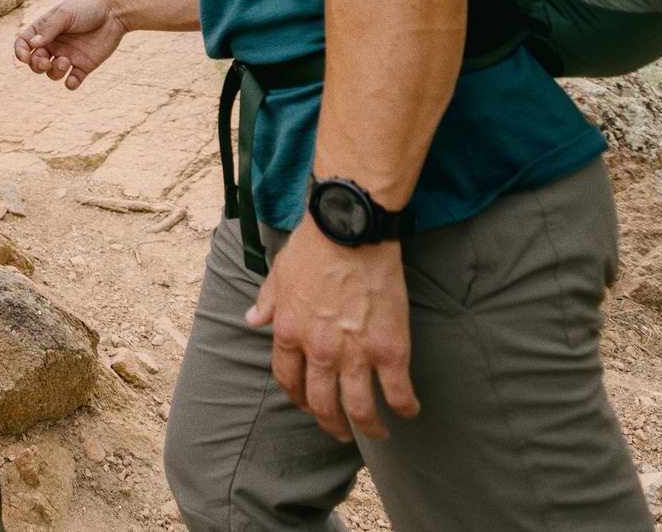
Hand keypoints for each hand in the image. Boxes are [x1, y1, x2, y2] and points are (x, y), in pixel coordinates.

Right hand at [14, 0, 126, 89]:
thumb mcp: (65, 14)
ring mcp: (69, 56)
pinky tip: (72, 81)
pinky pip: (72, 81)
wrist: (114, 11)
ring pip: (52, 73)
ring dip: (55, 72)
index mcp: (45, 30)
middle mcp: (54, 44)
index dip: (20, 52)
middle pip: (36, 62)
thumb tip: (32, 45)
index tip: (25, 58)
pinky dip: (70, 84)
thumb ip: (49, 30)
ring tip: (67, 61)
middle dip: (38, 66)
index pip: (24, 43)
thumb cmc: (87, 7)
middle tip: (47, 62)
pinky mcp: (84, 66)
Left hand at [245, 220, 419, 440]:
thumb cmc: (314, 245)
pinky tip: (409, 410)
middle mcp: (319, 351)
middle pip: (321, 404)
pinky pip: (398, 392)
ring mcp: (355, 354)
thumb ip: (267, 301)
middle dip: (330, 424)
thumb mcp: (278, 273)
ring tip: (377, 434)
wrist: (351, 229)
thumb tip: (252, 319)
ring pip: (359, 409)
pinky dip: (405, 407)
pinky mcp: (389, 349)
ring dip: (368, 428)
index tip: (307, 403)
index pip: (288, 380)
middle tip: (339, 431)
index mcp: (289, 333)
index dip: (298, 397)